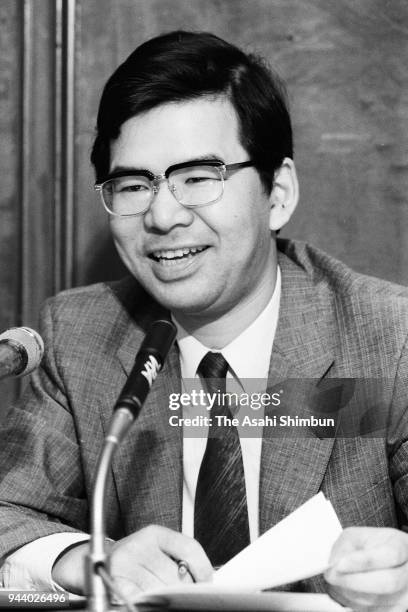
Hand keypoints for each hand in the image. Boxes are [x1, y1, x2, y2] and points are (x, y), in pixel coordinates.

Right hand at [52, 525, 212, 597]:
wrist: (95, 564)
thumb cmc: (135, 560)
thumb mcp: (156, 550)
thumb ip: (179, 558)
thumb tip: (205, 579)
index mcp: (154, 534)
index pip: (189, 548)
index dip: (203, 568)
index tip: (207, 582)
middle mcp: (138, 545)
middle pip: (175, 575)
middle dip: (182, 589)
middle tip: (180, 594)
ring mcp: (124, 564)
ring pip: (159, 591)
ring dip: (164, 599)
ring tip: (160, 596)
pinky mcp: (114, 583)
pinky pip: (140, 600)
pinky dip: (147, 603)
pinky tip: (147, 600)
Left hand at [324, 527, 407, 611]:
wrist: (387, 559)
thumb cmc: (372, 546)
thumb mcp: (358, 536)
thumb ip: (345, 546)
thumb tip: (334, 565)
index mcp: (401, 546)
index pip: (389, 555)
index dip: (363, 562)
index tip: (339, 564)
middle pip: (387, 583)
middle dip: (353, 581)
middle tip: (331, 576)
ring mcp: (405, 594)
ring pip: (378, 601)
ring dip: (350, 594)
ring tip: (335, 583)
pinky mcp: (396, 610)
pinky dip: (354, 604)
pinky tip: (344, 592)